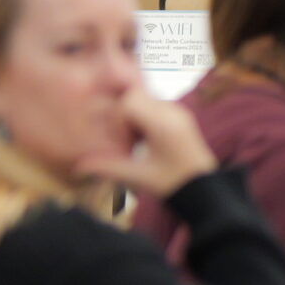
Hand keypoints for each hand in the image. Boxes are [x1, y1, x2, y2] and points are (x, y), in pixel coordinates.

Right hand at [71, 86, 216, 200]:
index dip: (115, 118)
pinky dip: (141, 116)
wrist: (206, 189)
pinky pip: (152, 104)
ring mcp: (177, 111)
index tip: (119, 140)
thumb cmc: (174, 184)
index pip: (128, 103)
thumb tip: (78, 167)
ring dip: (131, 114)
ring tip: (134, 139)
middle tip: (123, 136)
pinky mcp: (179, 115)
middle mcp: (172, 112)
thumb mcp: (138, 177)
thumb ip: (108, 167)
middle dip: (122, 112)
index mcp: (163, 124)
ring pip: (143, 97)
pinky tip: (142, 138)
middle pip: (135, 94)